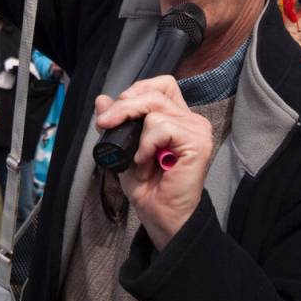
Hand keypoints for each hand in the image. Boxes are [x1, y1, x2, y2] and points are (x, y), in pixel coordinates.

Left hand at [94, 76, 211, 250]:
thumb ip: (115, 123)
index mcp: (177, 117)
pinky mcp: (198, 142)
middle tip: (105, 123)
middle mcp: (190, 119)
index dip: (137, 91)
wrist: (159, 215)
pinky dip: (146, 145)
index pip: (161, 85)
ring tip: (140, 160)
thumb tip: (102, 99)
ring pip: (155, 109)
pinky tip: (147, 162)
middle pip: (155, 92)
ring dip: (137, 137)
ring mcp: (197, 129)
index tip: (115, 110)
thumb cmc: (148, 186)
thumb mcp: (122, 148)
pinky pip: (162, 127)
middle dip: (124, 106)